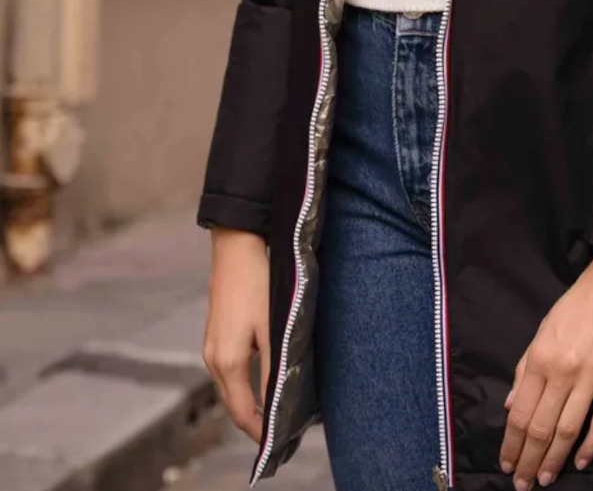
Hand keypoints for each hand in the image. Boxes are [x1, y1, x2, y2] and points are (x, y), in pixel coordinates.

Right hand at [202, 228, 270, 441]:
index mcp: (227, 362)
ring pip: (228, 389)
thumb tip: (278, 400)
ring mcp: (211, 347)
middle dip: (252, 422)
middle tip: (279, 434)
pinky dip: (241, 385)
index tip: (277, 446)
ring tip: (272, 412)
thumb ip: (273, 367)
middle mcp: (213, 359)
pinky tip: (259, 382)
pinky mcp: (214, 336)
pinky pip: (226, 372)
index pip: (241, 413)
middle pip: (232, 405)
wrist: (236, 247)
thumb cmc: (257, 283)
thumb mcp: (271, 327)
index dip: (258, 432)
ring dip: (246, 404)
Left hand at [499, 249, 592, 487]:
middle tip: (524, 485)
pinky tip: (581, 462)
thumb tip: (509, 404)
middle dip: (528, 460)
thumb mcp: (544, 327)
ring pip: (568, 430)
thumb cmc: (581, 301)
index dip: (511, 444)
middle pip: (541, 427)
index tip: (507, 464)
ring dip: (554, 460)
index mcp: (541, 356)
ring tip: (546, 479)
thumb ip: (525, 367)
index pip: (519, 412)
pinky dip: (590, 446)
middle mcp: (563, 369)